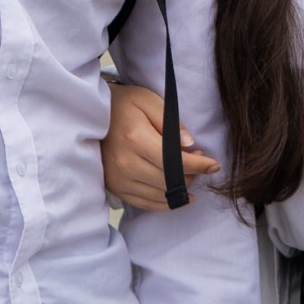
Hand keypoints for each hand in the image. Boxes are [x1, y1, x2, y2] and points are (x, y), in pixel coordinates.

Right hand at [103, 83, 218, 213]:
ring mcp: (118, 178)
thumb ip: (171, 121)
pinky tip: (178, 195)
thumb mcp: (149, 100)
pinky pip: (145, 203)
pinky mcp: (115, 187)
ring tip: (188, 174)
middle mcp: (125, 163)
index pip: (175, 161)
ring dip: (180, 188)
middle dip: (192, 175)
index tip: (214, 165)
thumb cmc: (123, 104)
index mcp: (135, 138)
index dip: (199, 165)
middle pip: (169, 181)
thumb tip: (189, 144)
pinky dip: (165, 202)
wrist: (88, 113)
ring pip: (160, 195)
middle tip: (199, 162)